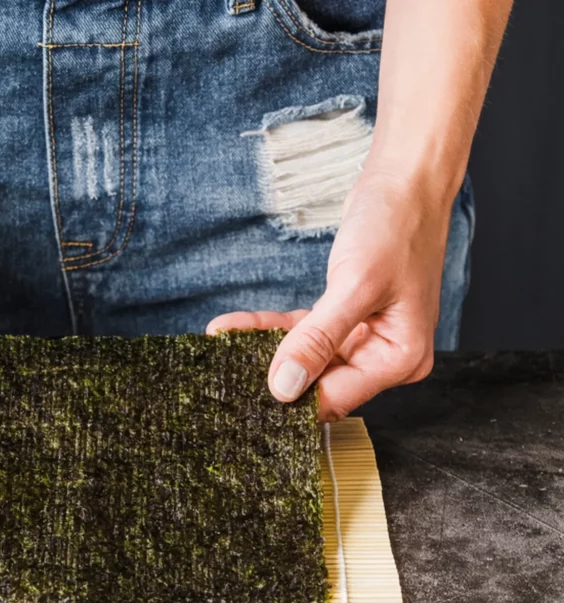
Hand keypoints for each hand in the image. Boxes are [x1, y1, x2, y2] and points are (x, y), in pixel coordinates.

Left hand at [207, 169, 453, 420]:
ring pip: (305, 357)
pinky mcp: (345, 321)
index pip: (336, 396)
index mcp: (400, 358)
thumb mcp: (356, 285)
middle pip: (319, 381)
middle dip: (272, 373)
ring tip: (221, 340)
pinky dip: (272, 328)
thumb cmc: (397, 225)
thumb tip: (284, 387)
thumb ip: (318, 340)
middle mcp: (385, 356)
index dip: (292, 396)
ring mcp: (365, 339)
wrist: (406, 181)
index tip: (247, 391)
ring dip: (264, 348)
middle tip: (226, 370)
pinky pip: (303, 334)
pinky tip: (235, 326)